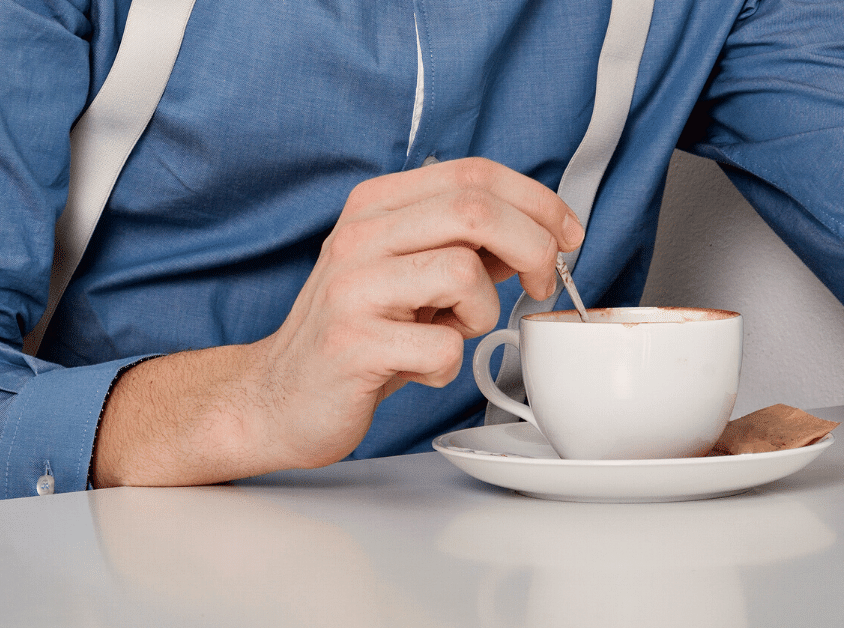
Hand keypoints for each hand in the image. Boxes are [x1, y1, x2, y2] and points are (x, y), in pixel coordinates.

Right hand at [92, 157, 583, 486]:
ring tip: (452, 333)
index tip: (567, 235)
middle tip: (544, 283)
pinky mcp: (352, 343)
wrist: (277, 397)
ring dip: (482, 313)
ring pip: (463, 273)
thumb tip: (539, 231)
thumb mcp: (408, 275)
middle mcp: (359, 236)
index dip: (536, 200)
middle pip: (475, 210)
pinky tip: (420, 368)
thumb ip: (464, 247)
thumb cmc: (355, 336)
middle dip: (534, 247)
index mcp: (375, 206)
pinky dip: (447, 366)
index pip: (474, 174)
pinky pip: (441, 348)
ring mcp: (352, 287)